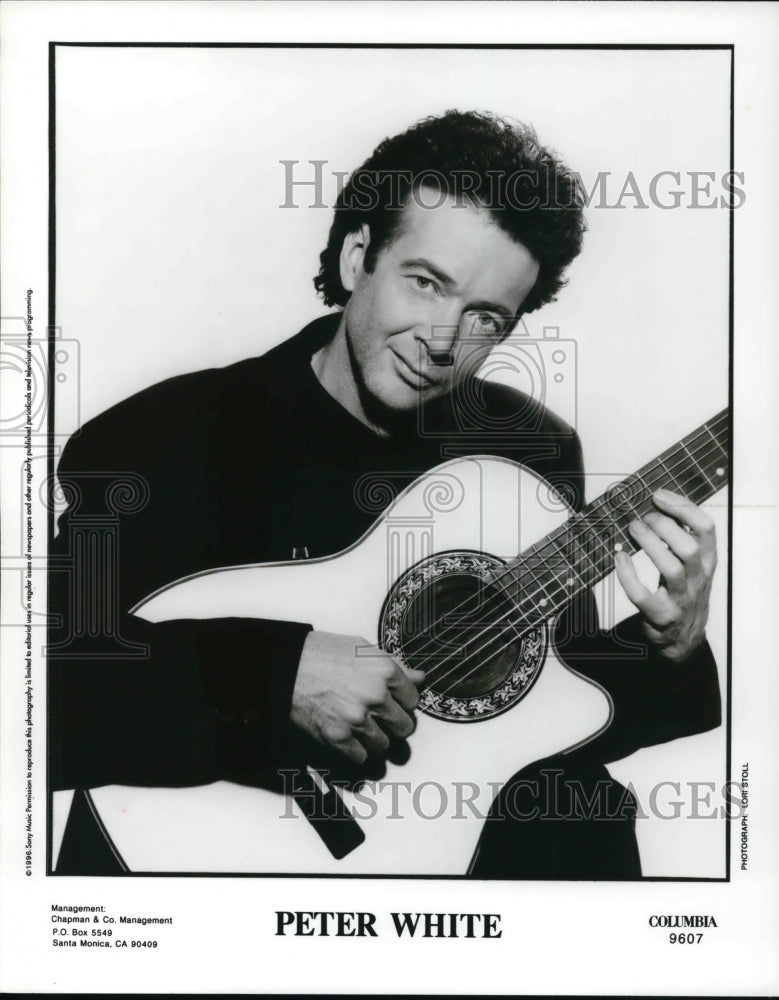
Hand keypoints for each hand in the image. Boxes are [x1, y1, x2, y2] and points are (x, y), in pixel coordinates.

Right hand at [290, 630, 424, 763]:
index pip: (413, 700)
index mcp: (385, 671)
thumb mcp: (363, 649)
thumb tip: (418, 679)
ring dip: (374, 740)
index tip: (393, 703)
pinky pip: (361, 757)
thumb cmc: (321, 654)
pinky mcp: (338, 737)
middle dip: (393, 724)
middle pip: (404, 727)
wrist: (286, 666)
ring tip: (362, 729)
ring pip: (384, 746)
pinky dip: (355, 751)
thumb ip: (395, 667)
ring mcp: (358, 718)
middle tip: (380, 719)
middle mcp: (376, 696)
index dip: (403, 702)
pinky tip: (348, 738)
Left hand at [614, 489, 716, 663]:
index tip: (659, 495)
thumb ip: (681, 536)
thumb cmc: (683, 590)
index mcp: (708, 560)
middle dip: (665, 527)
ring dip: (650, 546)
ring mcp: (681, 599)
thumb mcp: (692, 564)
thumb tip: (656, 502)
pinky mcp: (661, 616)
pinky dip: (629, 576)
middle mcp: (698, 578)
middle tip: (644, 517)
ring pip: (672, 569)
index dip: (683, 507)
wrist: (682, 637)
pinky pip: (643, 596)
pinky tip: (619, 558)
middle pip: (690, 548)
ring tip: (633, 529)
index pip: (706, 528)